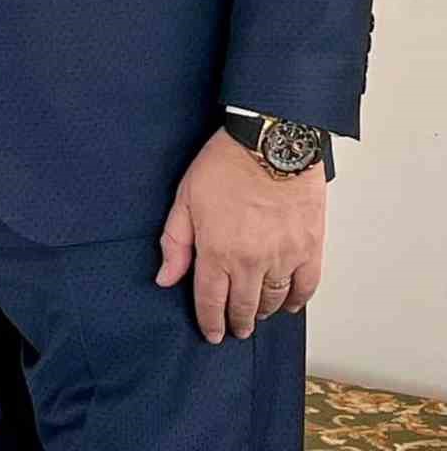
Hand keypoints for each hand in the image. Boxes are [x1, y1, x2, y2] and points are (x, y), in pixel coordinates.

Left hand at [155, 127, 326, 342]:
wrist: (271, 141)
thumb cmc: (226, 163)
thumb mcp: (185, 197)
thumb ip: (175, 242)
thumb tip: (165, 277)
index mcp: (218, 251)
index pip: (211, 301)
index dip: (209, 322)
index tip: (211, 332)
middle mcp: (251, 262)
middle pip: (243, 308)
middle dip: (236, 323)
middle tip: (234, 329)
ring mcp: (283, 258)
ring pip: (273, 301)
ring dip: (263, 312)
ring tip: (256, 314)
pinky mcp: (309, 248)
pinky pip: (305, 288)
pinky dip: (296, 301)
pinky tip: (288, 303)